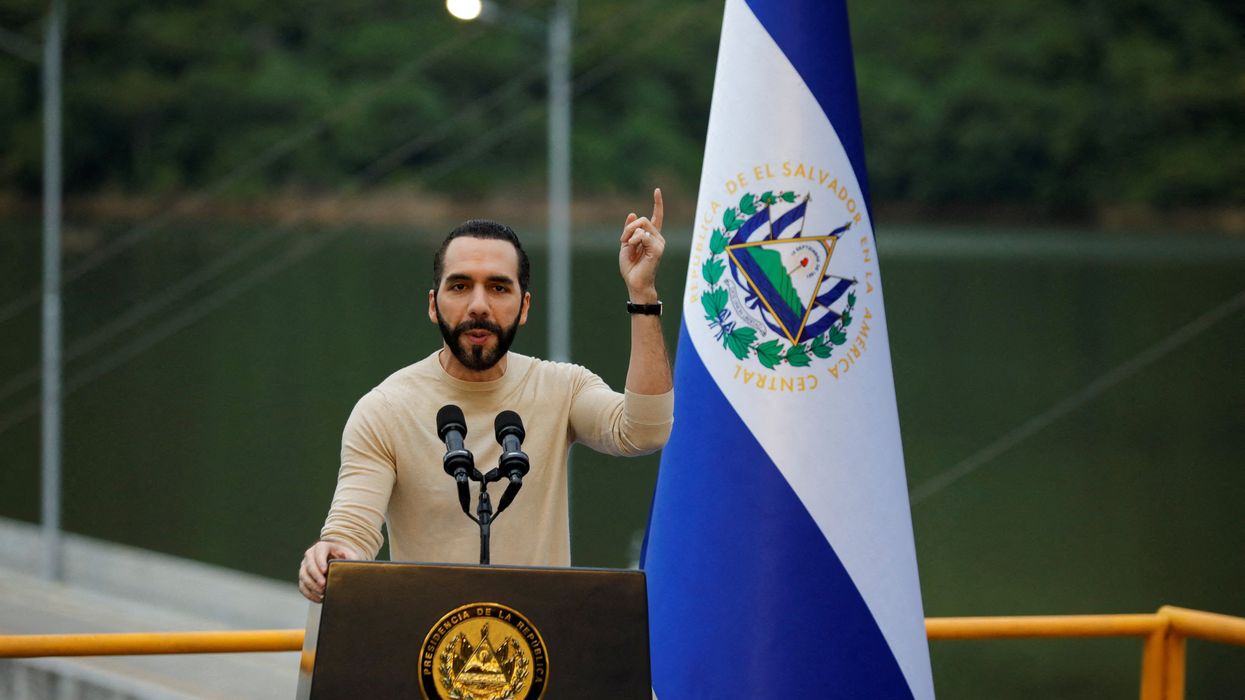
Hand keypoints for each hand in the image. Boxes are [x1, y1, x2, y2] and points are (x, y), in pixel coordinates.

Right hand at [298, 540, 359, 602]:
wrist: (339, 559)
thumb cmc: (345, 557)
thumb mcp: (350, 555)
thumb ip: (350, 558)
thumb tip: (346, 565)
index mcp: (322, 546)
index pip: (318, 552)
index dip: (320, 561)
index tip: (325, 571)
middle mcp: (311, 555)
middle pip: (309, 565)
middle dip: (316, 576)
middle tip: (323, 585)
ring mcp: (305, 565)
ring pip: (303, 576)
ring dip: (311, 586)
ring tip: (322, 593)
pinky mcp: (304, 576)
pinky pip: (302, 586)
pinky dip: (309, 594)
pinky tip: (318, 599)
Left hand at [619, 188, 665, 302]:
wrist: (635, 282)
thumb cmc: (631, 267)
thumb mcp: (626, 244)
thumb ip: (630, 230)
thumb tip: (633, 213)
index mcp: (651, 237)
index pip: (657, 217)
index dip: (657, 203)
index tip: (657, 190)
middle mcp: (658, 238)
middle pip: (644, 219)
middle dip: (629, 227)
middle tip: (623, 239)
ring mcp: (659, 243)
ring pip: (643, 225)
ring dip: (630, 233)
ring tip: (627, 246)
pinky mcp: (657, 248)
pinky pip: (642, 234)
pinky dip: (633, 239)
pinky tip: (632, 247)